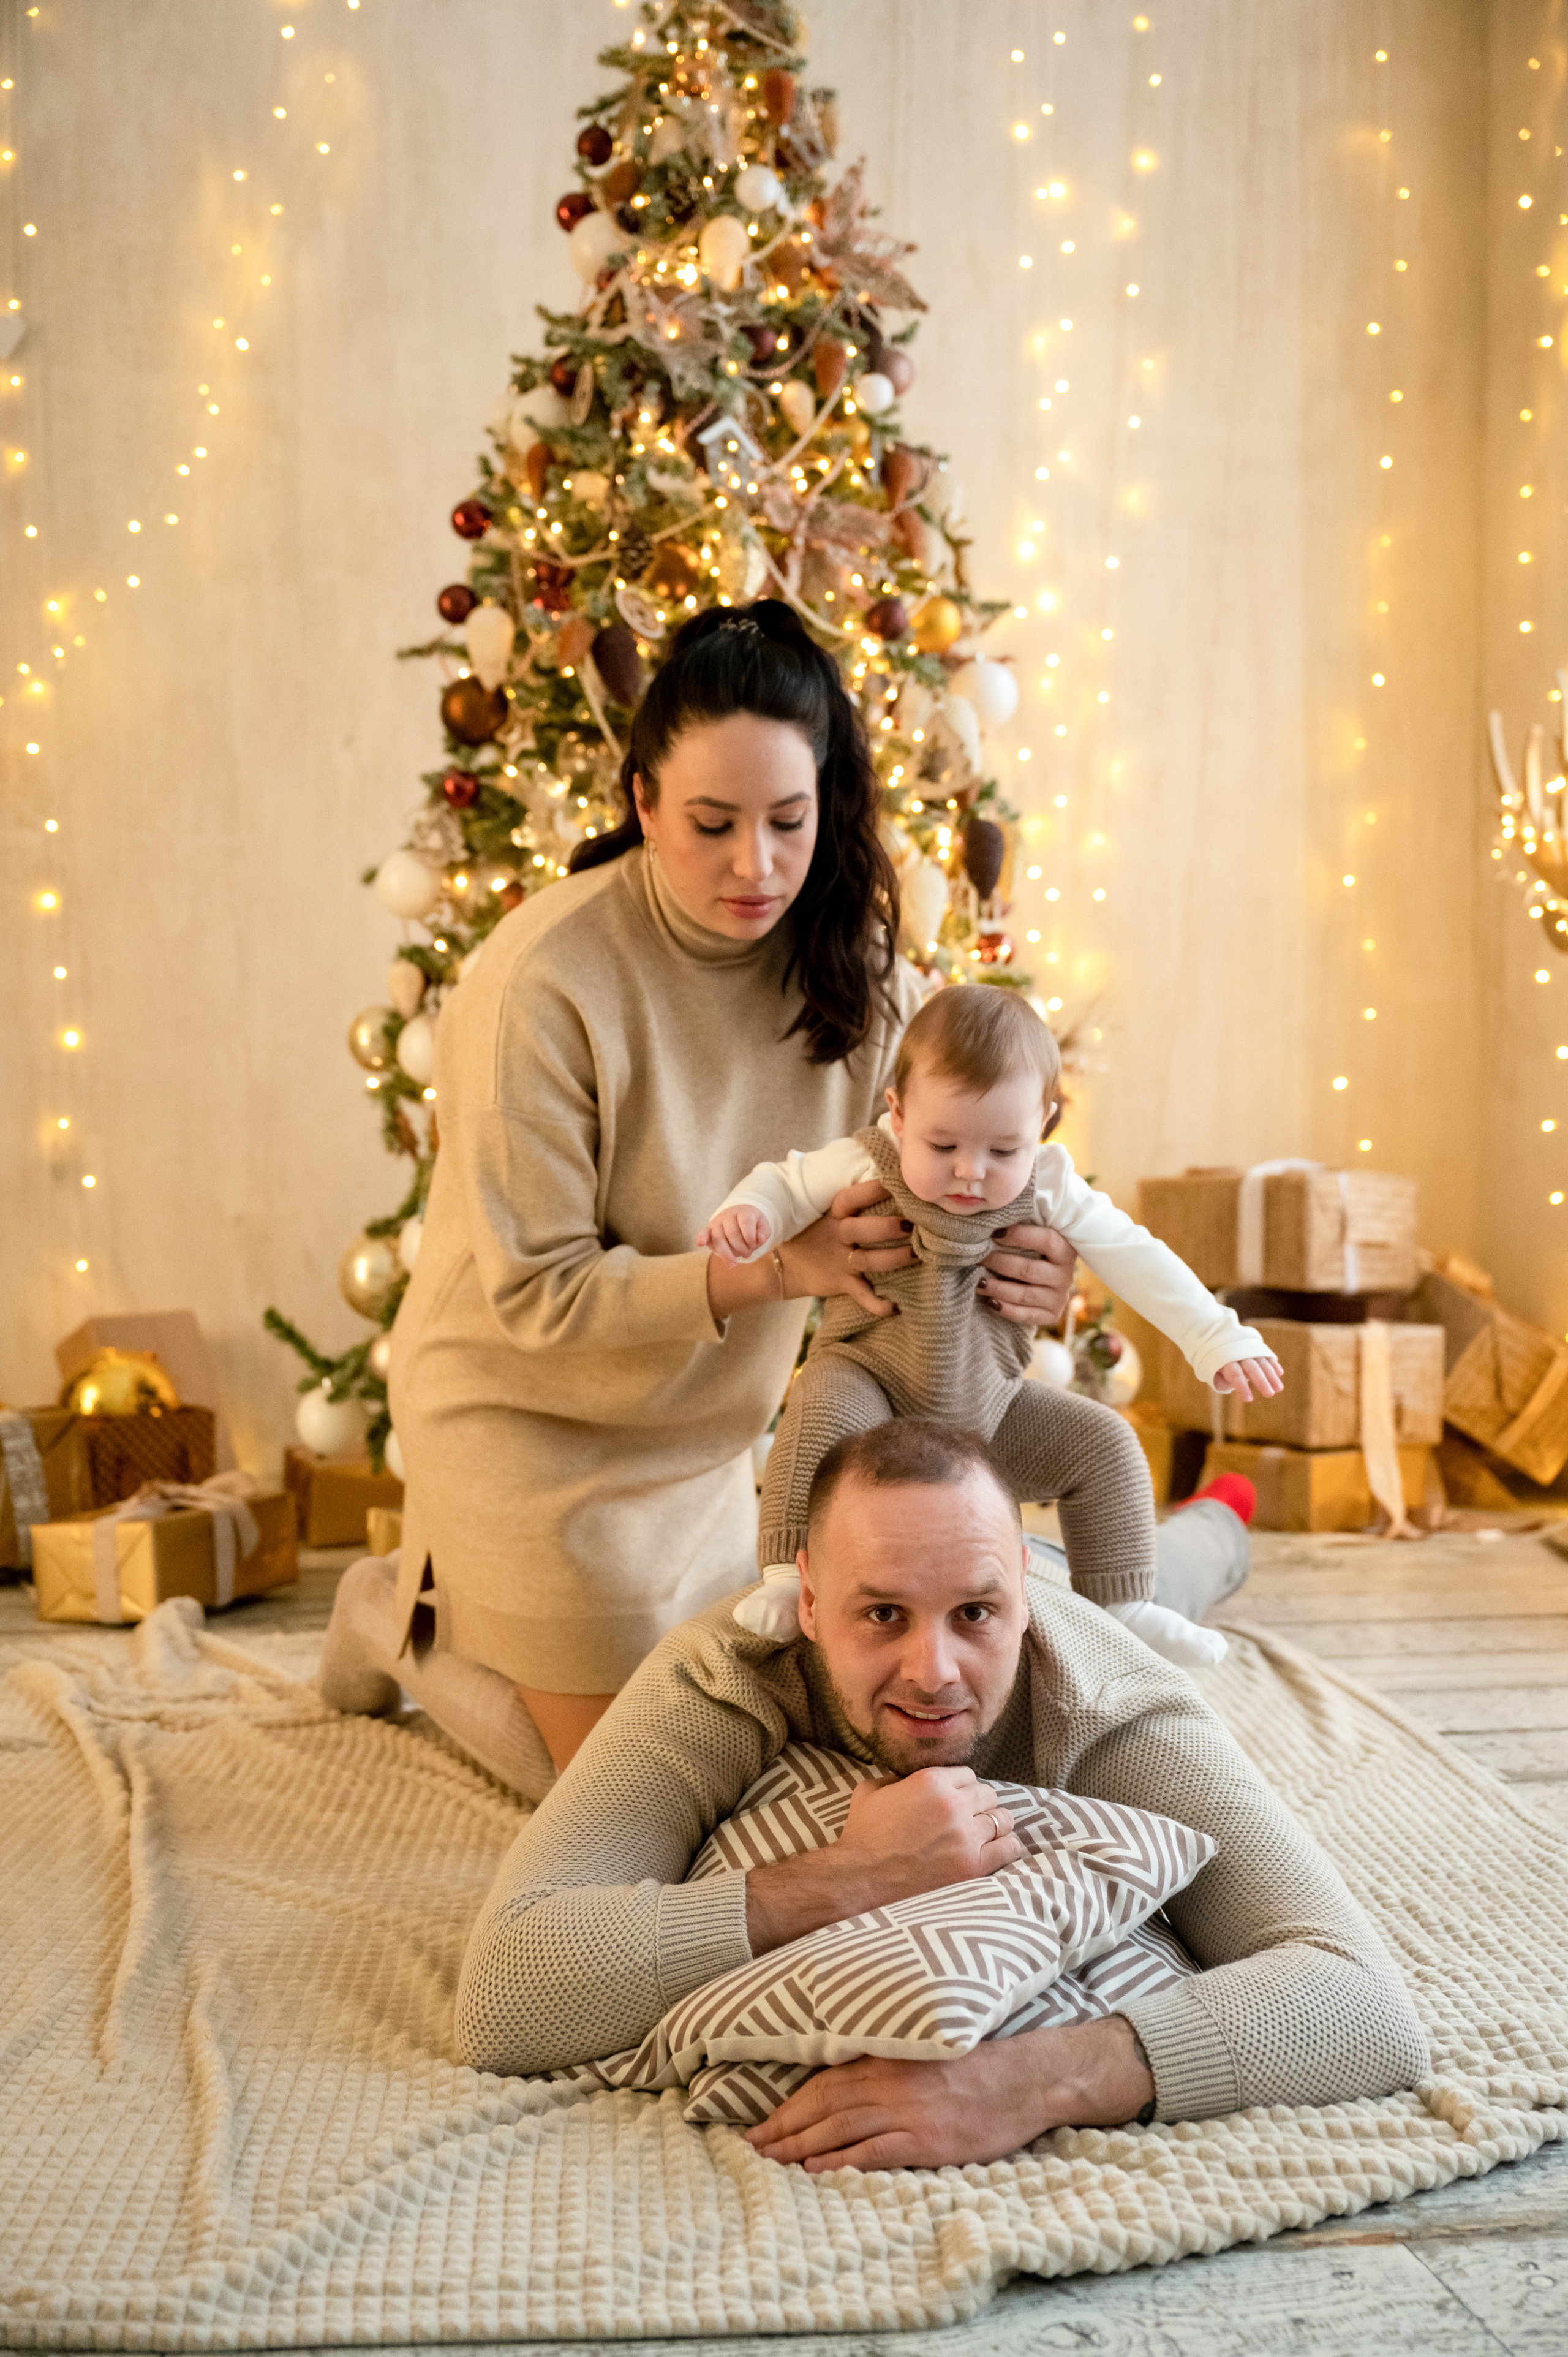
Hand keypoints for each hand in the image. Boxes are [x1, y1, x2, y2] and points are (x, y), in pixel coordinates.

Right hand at [696, 1205, 770, 1265]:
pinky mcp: (708, 1231)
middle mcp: (728, 1215)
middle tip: (748, 1253)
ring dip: (726, 1253)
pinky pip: (703, 1233)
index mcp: (743, 1211)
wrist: (737, 1216)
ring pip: (719, 1238)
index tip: (754, 1244)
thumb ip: (764, 1231)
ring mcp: (717, 1223)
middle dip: (741, 1247)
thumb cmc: (752, 1224)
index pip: (746, 1222)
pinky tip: (700, 1243)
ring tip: (733, 1265)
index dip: (750, 1235)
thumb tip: (760, 1239)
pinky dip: (701, 1238)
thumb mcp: (762, 1225)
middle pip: (732, 1233)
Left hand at [743, 2016, 1154, 2172]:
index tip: (763, 2122)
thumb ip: (886, 2064)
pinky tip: (815, 2169)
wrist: (1026, 2077)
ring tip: (771, 2159)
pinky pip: (872, 2151)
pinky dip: (839, 2159)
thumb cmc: (978, 2065)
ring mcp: (908, 2111)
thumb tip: (844, 2082)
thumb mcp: (925, 2051)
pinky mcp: (927, 2139)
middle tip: (752, 2145)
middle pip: (822, 2105)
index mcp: (888, 2056)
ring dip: (799, 2145)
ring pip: (839, 2128)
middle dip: (783, 2126)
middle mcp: (890, 2081)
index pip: (824, 2081)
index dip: (789, 2103)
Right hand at [744, 1766, 1019, 1957]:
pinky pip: (1010, 1848)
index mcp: (931, 1781)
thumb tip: (906, 1778)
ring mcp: (966, 1836)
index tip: (958, 1801)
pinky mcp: (973, 1866)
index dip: (963, 1788)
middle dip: (980, 1805)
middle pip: (989, 1795)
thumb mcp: (871, 1791)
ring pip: (1002, 1819)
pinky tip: (998, 1851)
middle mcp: (954, 1804)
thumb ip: (895, 1778)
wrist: (859, 1878)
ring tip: (985, 1836)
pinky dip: (1008, 1847)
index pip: (968, 1775)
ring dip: (994, 1826)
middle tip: (970, 1820)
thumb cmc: (862, 1835)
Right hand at [775, 1177, 914, 1319]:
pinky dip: (876, 1304)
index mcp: (832, 1215)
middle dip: (884, 1227)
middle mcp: (836, 1236)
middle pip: (859, 1229)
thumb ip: (850, 1201)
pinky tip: (894, 1306)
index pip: (850, 1198)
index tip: (894, 1181)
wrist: (783, 1267)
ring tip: (915, 1254)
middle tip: (909, 1224)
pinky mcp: (841, 1284)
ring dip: (892, 1259)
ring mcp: (840, 1261)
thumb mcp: (823, 1213)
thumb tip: (884, 1173)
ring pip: (867, 1261)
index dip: (871, 1190)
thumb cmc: (812, 1233)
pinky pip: (860, 1295)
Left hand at [975, 1222, 1074, 1327]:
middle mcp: (1065, 1276)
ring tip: (979, 1282)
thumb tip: (993, 1223)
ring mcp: (1059, 1298)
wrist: (1047, 1285)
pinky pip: (1025, 1315)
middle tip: (980, 1259)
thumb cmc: (1035, 1255)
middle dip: (1000, 1264)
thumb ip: (1021, 1233)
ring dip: (998, 1289)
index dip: (1020, 1236)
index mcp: (1065, 1251)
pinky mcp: (1051, 1315)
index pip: (1047, 1240)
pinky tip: (990, 1301)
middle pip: (1030, 1270)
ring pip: (1025, 1295)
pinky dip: (1005, 1309)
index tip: (995, 1233)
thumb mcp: (1035, 1241)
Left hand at [1213, 1354, 1283, 1401]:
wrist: (1222, 1340)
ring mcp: (1250, 1350)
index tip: (1248, 1399)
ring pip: (1262, 1362)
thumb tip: (1232, 1386)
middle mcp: (1239, 1354)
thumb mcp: (1213, 1372)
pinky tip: (1280, 1373)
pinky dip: (1273, 1364)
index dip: (1242, 1386)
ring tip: (1279, 1388)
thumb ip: (1220, 1382)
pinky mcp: (1259, 1349)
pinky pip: (1267, 1356)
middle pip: (1252, 1368)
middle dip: (1261, 1381)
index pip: (1235, 1374)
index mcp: (1225, 1360)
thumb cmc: (1218, 1364)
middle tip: (1269, 1394)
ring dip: (1271, 1375)